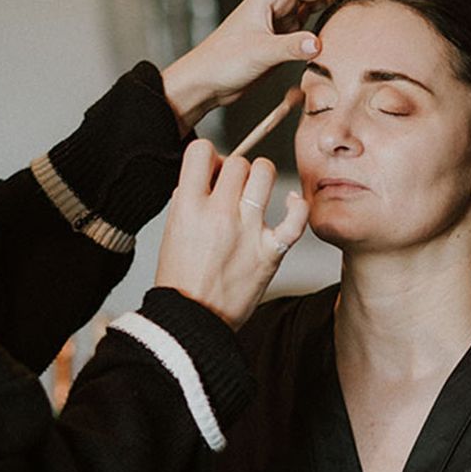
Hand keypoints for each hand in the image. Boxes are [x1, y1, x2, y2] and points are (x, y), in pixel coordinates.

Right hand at [154, 139, 308, 328]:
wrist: (192, 320)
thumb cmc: (181, 278)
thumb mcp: (172, 229)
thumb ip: (189, 198)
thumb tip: (209, 174)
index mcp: (188, 207)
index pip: (201, 151)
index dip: (208, 156)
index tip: (211, 170)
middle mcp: (219, 214)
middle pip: (237, 162)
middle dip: (235, 170)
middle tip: (232, 188)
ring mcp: (248, 231)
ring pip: (264, 173)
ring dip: (261, 177)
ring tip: (255, 192)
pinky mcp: (270, 251)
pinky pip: (296, 218)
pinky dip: (297, 206)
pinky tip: (290, 202)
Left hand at [161, 0, 384, 133]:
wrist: (206, 82)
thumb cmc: (222, 63)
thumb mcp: (256, 54)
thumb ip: (288, 48)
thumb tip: (318, 45)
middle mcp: (278, 0)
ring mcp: (281, 16)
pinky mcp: (283, 35)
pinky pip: (314, 19)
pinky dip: (333, 17)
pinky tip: (348, 19)